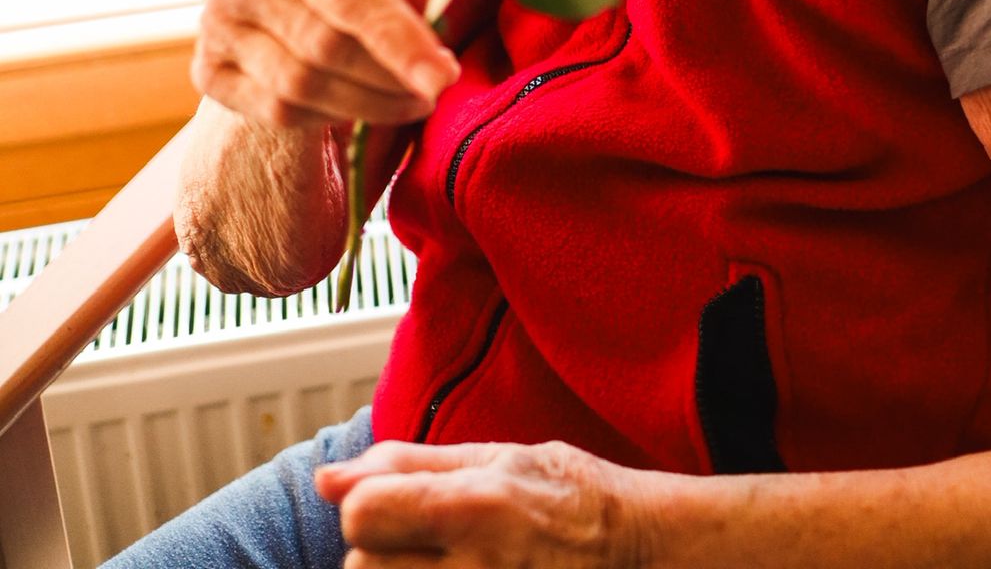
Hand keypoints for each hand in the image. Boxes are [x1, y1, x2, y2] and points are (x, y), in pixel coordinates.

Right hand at [191, 0, 459, 128]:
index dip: (399, 35)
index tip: (444, 73)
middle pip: (326, 45)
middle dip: (392, 75)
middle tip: (439, 85)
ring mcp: (214, 25)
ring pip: (303, 87)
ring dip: (370, 103)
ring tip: (415, 100)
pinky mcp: (208, 72)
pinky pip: (280, 113)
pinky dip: (331, 116)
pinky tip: (363, 104)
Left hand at [315, 437, 646, 568]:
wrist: (638, 554)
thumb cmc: (568, 499)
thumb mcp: (498, 457)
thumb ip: (407, 464)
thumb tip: (327, 478)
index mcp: (474, 506)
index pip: (363, 515)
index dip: (366, 508)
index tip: (392, 506)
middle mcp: (474, 568)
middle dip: (381, 552)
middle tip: (426, 542)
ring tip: (440, 565)